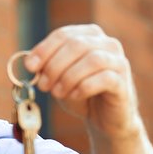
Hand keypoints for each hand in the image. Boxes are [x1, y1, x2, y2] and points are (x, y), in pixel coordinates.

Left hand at [23, 24, 143, 142]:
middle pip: (76, 45)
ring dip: (69, 77)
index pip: (64, 35)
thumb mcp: (58, 78)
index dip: (44, 49)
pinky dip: (84, 87)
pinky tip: (74, 96)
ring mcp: (118, 62)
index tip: (30, 67)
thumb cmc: (80, 94)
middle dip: (55, 66)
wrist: (103, 119)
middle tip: (43, 85)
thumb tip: (29, 62)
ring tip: (58, 93)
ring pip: (92, 60)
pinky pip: (104, 79)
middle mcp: (107, 44)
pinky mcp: (123, 82)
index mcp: (89, 35)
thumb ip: (46, 67)